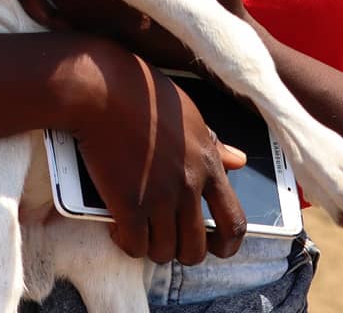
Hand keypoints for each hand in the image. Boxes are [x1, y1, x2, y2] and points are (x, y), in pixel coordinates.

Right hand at [72, 42, 247, 264]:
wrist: (103, 89)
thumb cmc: (143, 94)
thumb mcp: (189, 114)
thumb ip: (214, 144)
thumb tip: (239, 160)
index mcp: (208, 162)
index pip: (234, 220)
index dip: (228, 244)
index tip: (217, 246)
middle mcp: (188, 185)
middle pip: (196, 247)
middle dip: (183, 251)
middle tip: (168, 238)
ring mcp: (159, 198)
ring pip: (164, 251)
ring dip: (153, 246)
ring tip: (142, 229)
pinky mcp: (128, 205)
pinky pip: (135, 245)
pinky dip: (126, 242)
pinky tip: (119, 225)